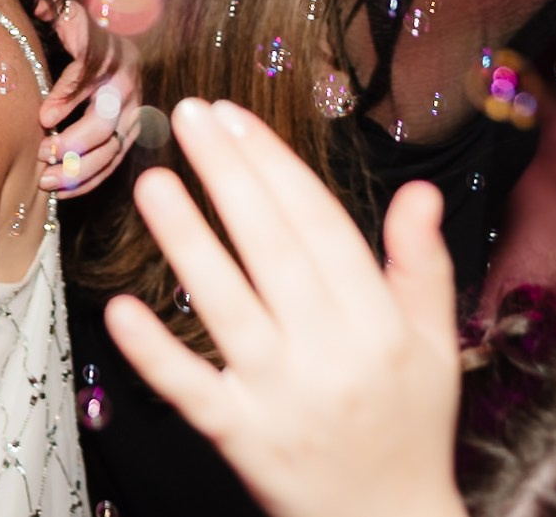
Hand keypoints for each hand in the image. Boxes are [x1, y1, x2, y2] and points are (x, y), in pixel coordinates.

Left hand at [35, 0, 141, 196]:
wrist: (109, 47)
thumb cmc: (78, 32)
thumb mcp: (67, 16)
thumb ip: (52, 11)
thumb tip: (39, 5)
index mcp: (111, 53)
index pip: (90, 76)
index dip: (67, 96)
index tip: (41, 117)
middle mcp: (127, 86)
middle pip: (104, 122)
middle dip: (72, 143)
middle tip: (41, 154)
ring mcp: (133, 114)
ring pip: (110, 150)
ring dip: (78, 170)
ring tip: (46, 181)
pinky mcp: (130, 136)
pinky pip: (113, 164)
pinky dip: (88, 181)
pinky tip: (63, 192)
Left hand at [103, 99, 464, 516]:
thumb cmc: (409, 425)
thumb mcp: (436, 345)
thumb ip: (423, 266)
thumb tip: (421, 190)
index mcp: (380, 325)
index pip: (320, 227)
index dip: (275, 166)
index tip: (234, 117)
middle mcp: (332, 355)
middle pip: (272, 250)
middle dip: (229, 177)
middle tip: (188, 116)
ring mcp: (282, 397)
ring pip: (228, 306)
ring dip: (188, 241)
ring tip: (151, 180)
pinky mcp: (241, 438)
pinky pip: (192, 390)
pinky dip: (155, 353)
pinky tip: (120, 308)